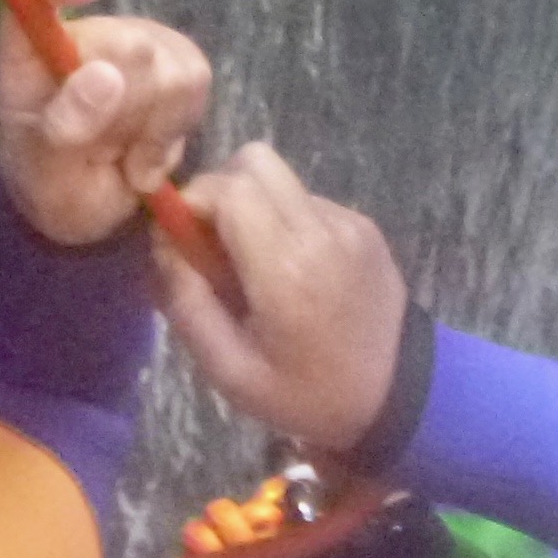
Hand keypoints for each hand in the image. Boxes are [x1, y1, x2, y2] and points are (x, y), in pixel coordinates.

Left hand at [0, 0, 213, 247]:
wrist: (90, 204)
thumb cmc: (53, 184)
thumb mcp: (44, 173)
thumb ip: (66, 126)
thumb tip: (106, 74)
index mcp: (30, 51)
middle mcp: (83, 33)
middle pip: (132, 45)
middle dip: (130, 111)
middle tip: (108, 152)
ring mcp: (134, 40)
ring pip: (175, 69)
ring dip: (156, 128)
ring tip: (127, 156)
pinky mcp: (176, 57)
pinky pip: (197, 79)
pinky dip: (178, 129)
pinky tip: (149, 150)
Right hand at [151, 144, 407, 453]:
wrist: (398, 397)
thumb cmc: (306, 394)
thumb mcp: (229, 371)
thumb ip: (185, 303)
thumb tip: (160, 244)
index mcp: (285, 269)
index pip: (227, 187)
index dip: (192, 200)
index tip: (182, 238)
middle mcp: (321, 231)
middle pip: (254, 161)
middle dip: (220, 191)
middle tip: (212, 241)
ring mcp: (349, 224)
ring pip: (281, 179)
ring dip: (254, 209)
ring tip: (256, 265)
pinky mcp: (365, 226)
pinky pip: (307, 201)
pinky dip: (285, 223)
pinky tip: (292, 271)